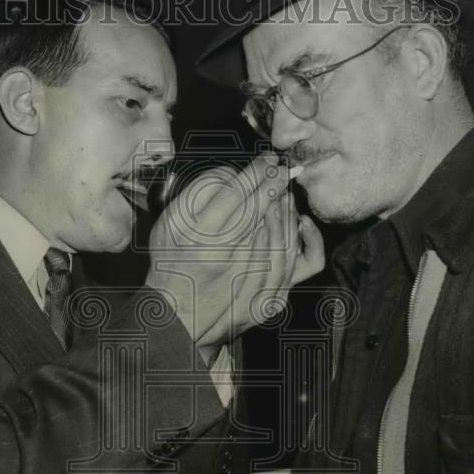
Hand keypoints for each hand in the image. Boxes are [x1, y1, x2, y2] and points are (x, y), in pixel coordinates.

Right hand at [145, 153, 324, 355]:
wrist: (179, 314)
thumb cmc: (172, 263)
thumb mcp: (170, 224)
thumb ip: (196, 194)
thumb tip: (230, 173)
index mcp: (203, 238)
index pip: (238, 196)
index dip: (256, 173)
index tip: (267, 160)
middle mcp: (230, 261)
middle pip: (263, 213)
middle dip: (275, 185)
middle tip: (280, 168)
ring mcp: (254, 283)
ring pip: (283, 234)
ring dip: (287, 208)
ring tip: (284, 190)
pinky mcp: (271, 298)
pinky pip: (299, 264)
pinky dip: (304, 240)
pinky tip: (301, 222)